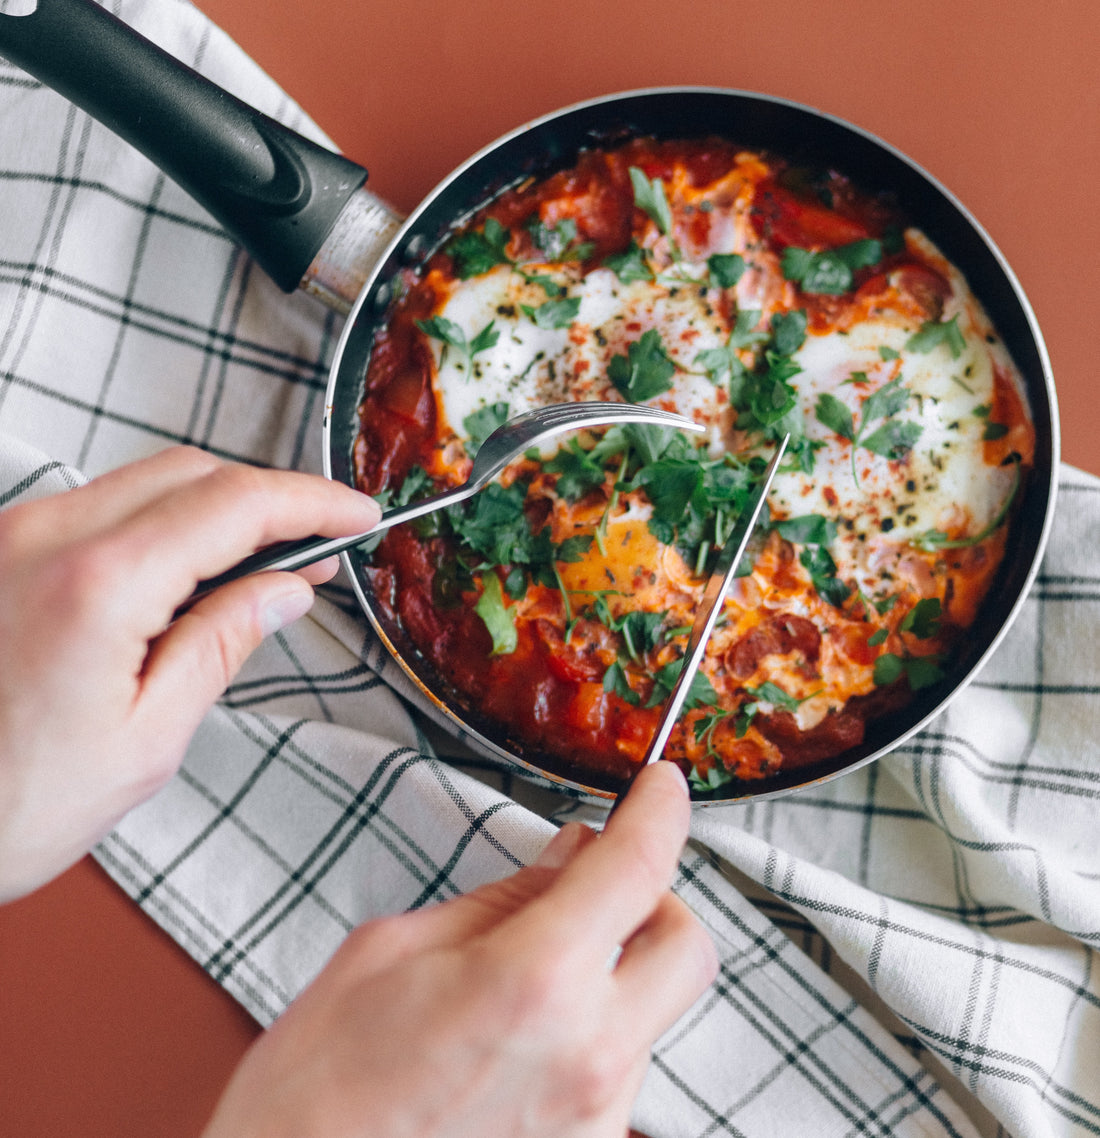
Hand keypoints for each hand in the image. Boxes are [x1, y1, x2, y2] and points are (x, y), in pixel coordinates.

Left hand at [0, 447, 379, 900]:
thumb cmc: (1, 807)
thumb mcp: (145, 742)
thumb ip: (221, 646)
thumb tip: (285, 591)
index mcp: (99, 586)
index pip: (236, 506)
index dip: (311, 501)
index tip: (358, 513)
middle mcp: (48, 538)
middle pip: (192, 473)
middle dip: (269, 498)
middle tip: (321, 545)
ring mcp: (13, 537)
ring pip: (146, 483)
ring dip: (217, 508)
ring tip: (265, 564)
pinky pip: (102, 509)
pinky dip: (164, 523)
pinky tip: (190, 572)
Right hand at [202, 761, 716, 1137]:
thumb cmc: (317, 1084)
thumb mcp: (393, 949)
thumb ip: (502, 899)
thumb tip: (573, 858)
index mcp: (533, 981)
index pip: (638, 867)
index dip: (660, 809)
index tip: (662, 785)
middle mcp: (588, 1056)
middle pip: (688, 949)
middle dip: (657, 900)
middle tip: (601, 884)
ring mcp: (595, 1120)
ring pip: (653, 1012)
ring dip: (615, 973)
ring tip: (528, 978)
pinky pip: (619, 1069)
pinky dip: (592, 1031)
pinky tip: (524, 1036)